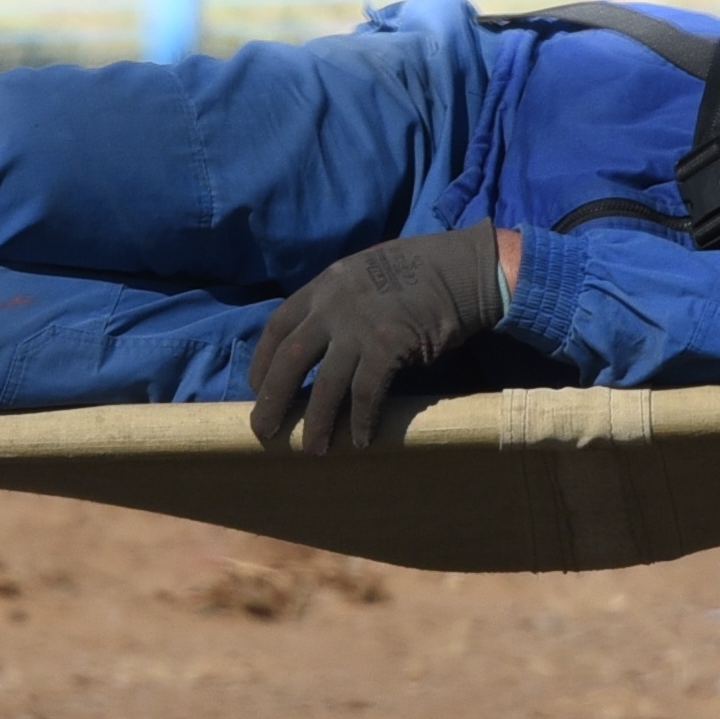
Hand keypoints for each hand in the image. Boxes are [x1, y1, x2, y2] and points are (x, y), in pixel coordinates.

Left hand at [246, 227, 507, 451]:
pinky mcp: (388, 345)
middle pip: (290, 359)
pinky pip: (367, 392)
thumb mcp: (365, 275)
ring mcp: (360, 326)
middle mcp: (334, 305)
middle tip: (263, 431)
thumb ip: (340, 303)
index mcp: (324, 284)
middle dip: (272, 398)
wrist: (463, 268)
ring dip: (317, 421)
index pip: (277, 326)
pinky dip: (362, 420)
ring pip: (326, 383)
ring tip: (312, 450)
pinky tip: (361, 440)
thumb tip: (323, 346)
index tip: (256, 388)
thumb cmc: (419, 272)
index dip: (262, 361)